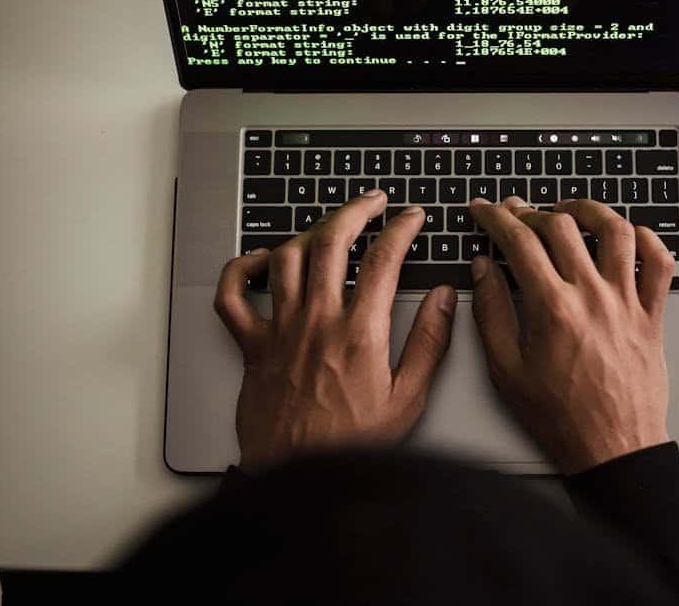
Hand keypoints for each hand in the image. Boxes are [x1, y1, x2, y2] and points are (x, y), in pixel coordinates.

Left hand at [214, 191, 457, 471]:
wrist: (298, 478)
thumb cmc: (351, 446)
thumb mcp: (408, 400)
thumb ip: (430, 343)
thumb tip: (444, 299)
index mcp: (359, 333)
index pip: (383, 259)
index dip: (401, 228)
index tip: (411, 217)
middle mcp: (316, 321)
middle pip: (331, 241)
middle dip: (355, 210)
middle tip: (372, 201)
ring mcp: (279, 329)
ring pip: (287, 257)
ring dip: (310, 232)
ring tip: (329, 226)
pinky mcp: (251, 345)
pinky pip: (233, 294)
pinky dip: (241, 268)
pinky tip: (260, 259)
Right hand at [468, 196, 674, 473]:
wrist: (613, 448)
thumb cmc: (561, 417)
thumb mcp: (507, 370)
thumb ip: (491, 312)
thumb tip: (483, 269)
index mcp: (552, 308)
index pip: (519, 241)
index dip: (496, 217)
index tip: (486, 210)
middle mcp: (592, 296)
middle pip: (561, 226)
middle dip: (532, 211)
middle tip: (518, 214)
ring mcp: (626, 303)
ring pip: (615, 231)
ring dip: (590, 211)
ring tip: (571, 211)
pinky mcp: (652, 315)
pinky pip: (660, 264)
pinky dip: (648, 240)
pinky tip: (628, 237)